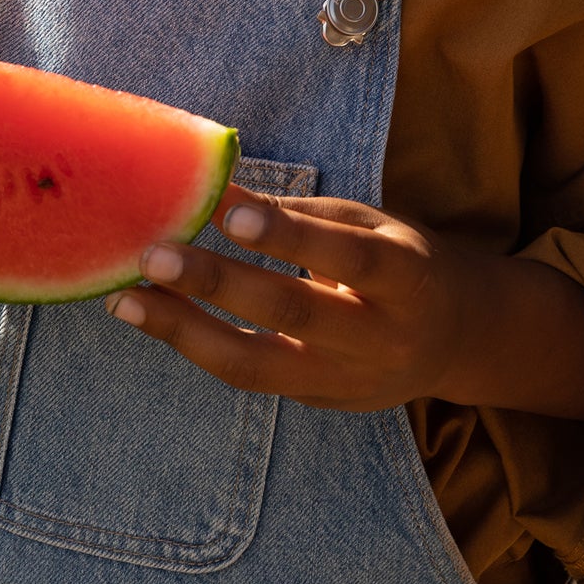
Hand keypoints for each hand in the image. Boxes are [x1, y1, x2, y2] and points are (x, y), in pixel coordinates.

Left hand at [105, 188, 583, 420]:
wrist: (456, 340)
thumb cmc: (400, 261)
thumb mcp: (371, 225)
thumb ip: (303, 214)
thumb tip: (220, 181)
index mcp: (406, 279)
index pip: (344, 257)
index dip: (287, 235)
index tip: (226, 208)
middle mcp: (380, 338)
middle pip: (293, 314)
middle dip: (218, 284)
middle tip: (155, 254)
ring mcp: (346, 382)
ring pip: (259, 365)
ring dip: (185, 331)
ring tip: (127, 300)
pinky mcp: (316, 402)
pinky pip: (249, 377)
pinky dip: (197, 346)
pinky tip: (154, 317)